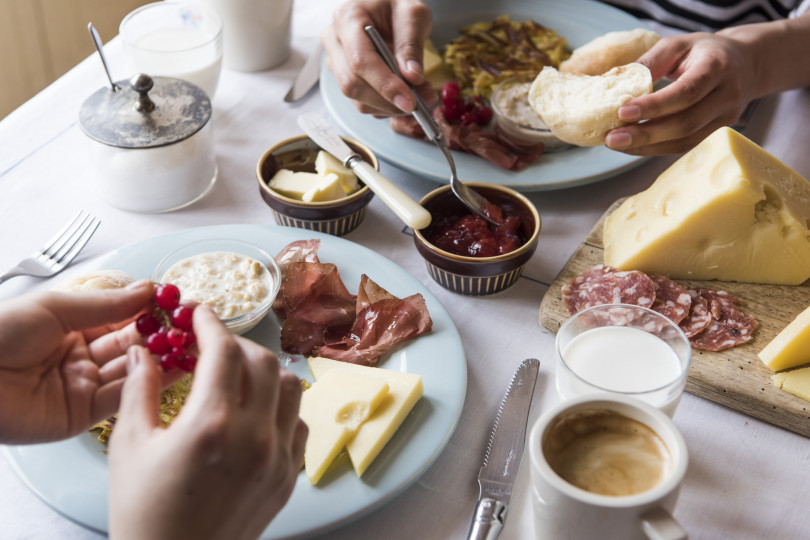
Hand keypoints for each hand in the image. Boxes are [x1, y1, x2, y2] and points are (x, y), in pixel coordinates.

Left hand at [0, 280, 177, 443]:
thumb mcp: (56, 308)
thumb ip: (107, 304)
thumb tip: (149, 288)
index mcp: (70, 326)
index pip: (121, 317)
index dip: (150, 310)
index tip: (179, 303)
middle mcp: (80, 356)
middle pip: (131, 345)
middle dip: (162, 335)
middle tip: (194, 325)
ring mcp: (82, 386)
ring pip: (131, 371)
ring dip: (161, 358)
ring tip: (192, 345)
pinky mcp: (81, 415)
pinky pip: (120, 398)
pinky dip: (147, 384)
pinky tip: (172, 368)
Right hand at [109, 305, 306, 539]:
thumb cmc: (144, 512)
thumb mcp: (130, 446)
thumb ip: (139, 389)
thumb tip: (145, 350)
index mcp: (211, 425)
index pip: (223, 351)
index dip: (210, 323)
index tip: (199, 313)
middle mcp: (254, 437)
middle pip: (263, 361)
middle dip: (236, 344)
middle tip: (212, 347)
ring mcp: (278, 458)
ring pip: (291, 387)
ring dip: (265, 372)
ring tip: (237, 378)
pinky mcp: (288, 477)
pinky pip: (298, 423)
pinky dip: (280, 407)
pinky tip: (255, 413)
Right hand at [322, 0, 436, 115]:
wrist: (387, 4)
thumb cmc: (397, 3)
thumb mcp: (413, 13)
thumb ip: (411, 44)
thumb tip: (412, 77)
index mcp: (347, 18)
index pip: (361, 61)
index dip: (385, 85)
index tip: (409, 101)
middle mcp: (335, 41)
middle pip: (353, 85)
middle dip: (388, 101)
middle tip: (421, 102)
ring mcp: (336, 61)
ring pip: (356, 99)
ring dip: (389, 107)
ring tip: (419, 97)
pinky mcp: (344, 76)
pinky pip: (362, 102)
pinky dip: (385, 107)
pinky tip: (404, 96)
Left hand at [605, 32, 754, 154]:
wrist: (746, 64)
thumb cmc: (704, 52)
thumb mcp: (677, 45)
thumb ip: (650, 62)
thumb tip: (614, 82)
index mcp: (717, 67)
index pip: (686, 92)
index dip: (654, 106)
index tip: (623, 111)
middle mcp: (727, 95)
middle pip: (685, 123)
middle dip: (645, 134)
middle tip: (611, 138)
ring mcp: (726, 118)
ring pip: (685, 140)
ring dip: (647, 147)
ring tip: (616, 144)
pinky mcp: (717, 133)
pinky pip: (685, 146)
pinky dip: (656, 149)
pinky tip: (633, 146)